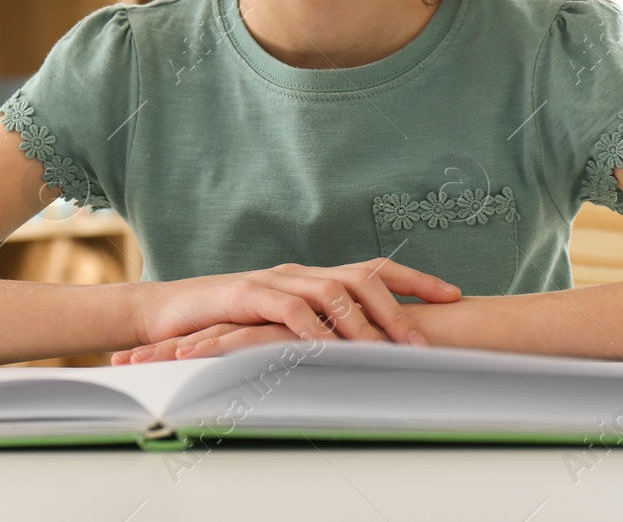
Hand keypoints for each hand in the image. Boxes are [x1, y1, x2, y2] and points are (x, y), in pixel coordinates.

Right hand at [120, 259, 459, 362]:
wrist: (167, 314)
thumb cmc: (226, 324)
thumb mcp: (279, 329)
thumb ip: (319, 333)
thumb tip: (368, 353)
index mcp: (312, 278)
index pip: (373, 270)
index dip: (415, 280)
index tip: (455, 294)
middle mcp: (299, 273)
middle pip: (360, 277)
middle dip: (397, 306)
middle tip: (423, 341)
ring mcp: (273, 280)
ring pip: (329, 291)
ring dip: (360, 322)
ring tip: (385, 349)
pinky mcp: (245, 296)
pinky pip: (285, 309)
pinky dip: (310, 328)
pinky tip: (327, 348)